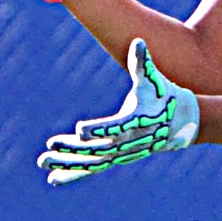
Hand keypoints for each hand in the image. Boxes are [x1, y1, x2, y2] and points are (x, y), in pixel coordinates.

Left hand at [38, 40, 199, 184]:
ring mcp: (120, 153)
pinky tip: (54, 179)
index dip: (99, 129)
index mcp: (135, 122)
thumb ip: (143, 63)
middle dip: (73, 148)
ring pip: (91, 161)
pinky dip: (74, 173)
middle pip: (97, 148)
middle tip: (50, 145)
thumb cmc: (162, 96)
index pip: (115, 128)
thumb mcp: (153, 80)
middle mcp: (126, 142)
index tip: (79, 130)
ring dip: (67, 163)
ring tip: (43, 161)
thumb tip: (138, 42)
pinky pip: (93, 168)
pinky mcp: (115, 158)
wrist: (179, 123)